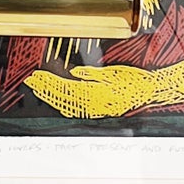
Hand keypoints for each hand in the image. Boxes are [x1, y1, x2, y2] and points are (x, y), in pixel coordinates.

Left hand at [24, 64, 155, 118]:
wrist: (152, 93)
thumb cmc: (137, 82)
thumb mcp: (113, 73)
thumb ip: (91, 75)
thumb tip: (74, 73)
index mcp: (95, 93)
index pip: (64, 87)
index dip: (48, 81)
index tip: (36, 76)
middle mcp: (94, 104)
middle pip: (62, 96)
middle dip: (45, 89)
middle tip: (31, 82)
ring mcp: (97, 109)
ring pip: (68, 104)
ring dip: (52, 96)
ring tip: (39, 90)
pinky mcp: (101, 110)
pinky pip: (78, 110)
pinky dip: (65, 104)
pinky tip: (58, 101)